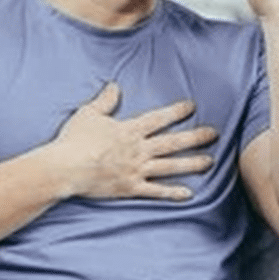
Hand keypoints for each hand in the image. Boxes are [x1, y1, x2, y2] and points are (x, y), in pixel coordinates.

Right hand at [50, 82, 217, 201]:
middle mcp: (138, 149)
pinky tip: (188, 193)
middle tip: (214, 134)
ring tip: (210, 161)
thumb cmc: (74, 140)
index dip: (176, 111)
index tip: (192, 106)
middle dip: (195, 137)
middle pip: (172, 142)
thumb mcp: (88, 113)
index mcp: (129, 130)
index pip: (159, 118)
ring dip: (191, 163)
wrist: (65, 168)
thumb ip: (105, 100)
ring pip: (170, 166)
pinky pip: (156, 191)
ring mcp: (136, 170)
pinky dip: (172, 193)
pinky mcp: (130, 188)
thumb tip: (114, 86)